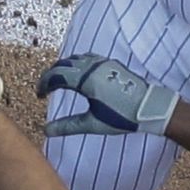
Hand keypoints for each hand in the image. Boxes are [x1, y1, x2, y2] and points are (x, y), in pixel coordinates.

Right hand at [39, 53, 178, 140]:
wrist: (149, 107)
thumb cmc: (122, 117)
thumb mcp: (92, 124)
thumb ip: (67, 125)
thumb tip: (46, 130)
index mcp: (86, 80)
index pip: (56, 76)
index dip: (44, 84)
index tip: (39, 95)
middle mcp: (93, 67)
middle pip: (63, 65)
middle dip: (50, 75)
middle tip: (44, 88)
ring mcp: (103, 63)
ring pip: (75, 59)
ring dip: (62, 68)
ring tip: (57, 81)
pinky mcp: (111, 64)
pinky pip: (87, 58)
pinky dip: (76, 63)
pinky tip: (77, 73)